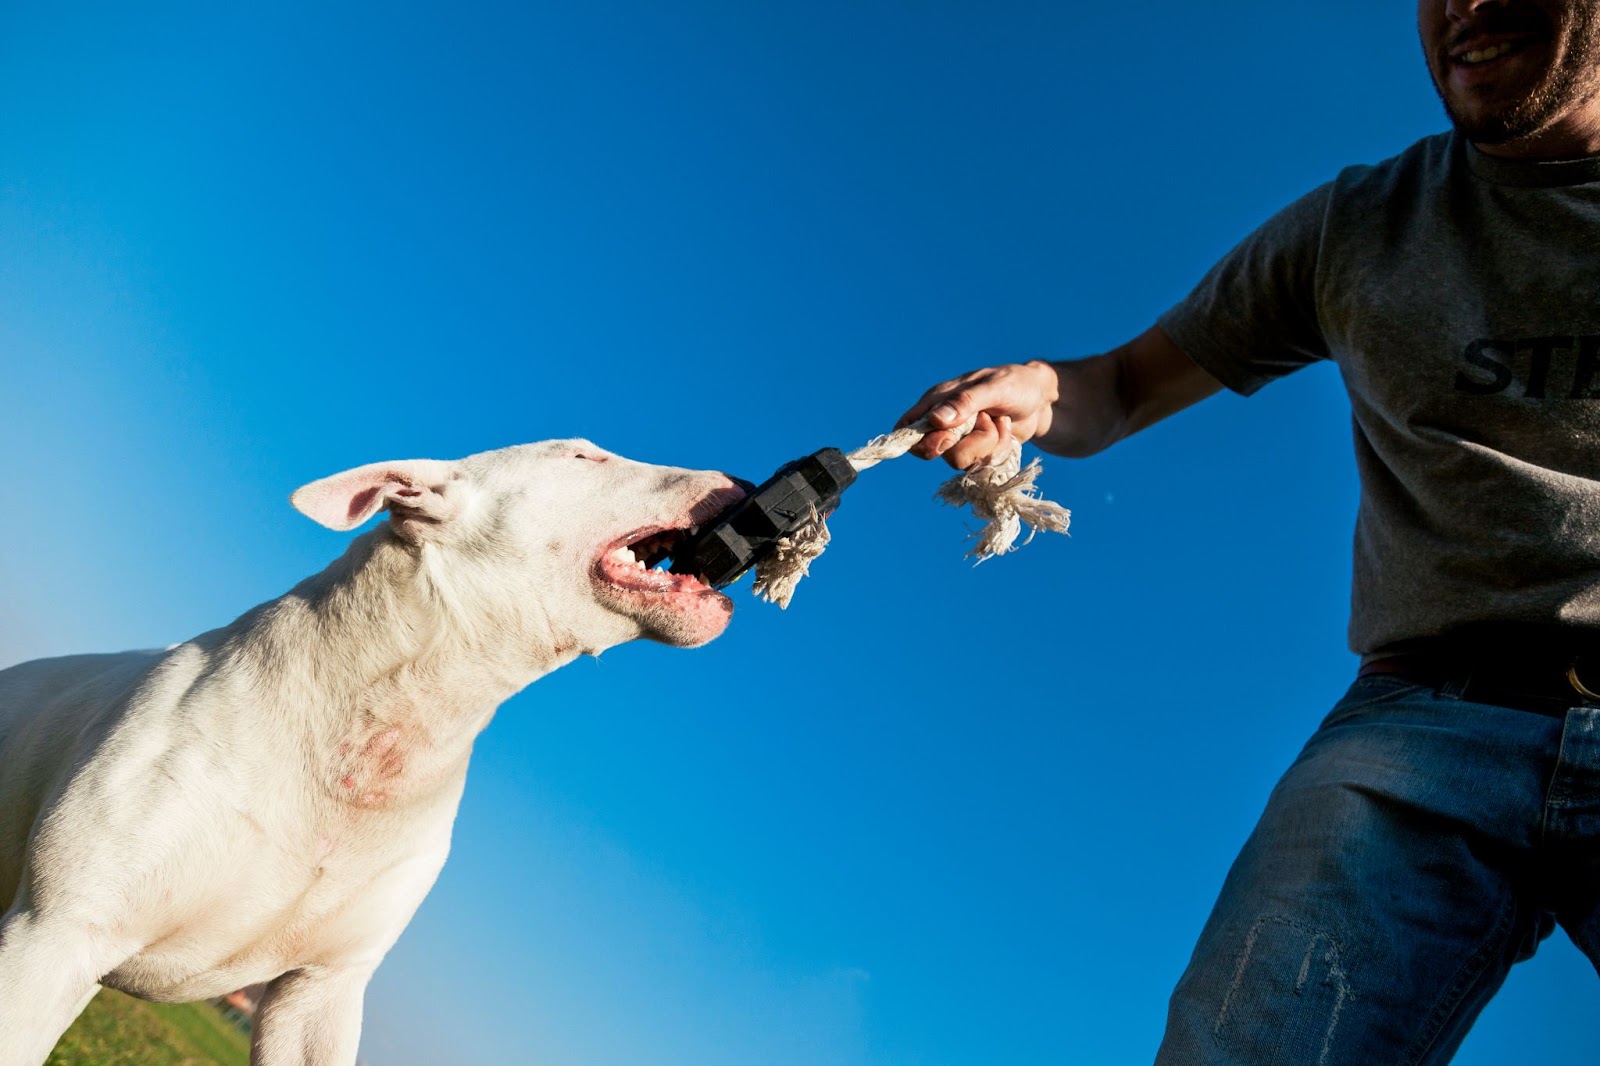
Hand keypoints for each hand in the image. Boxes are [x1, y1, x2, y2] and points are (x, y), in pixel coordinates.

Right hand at [895, 361, 1060, 468]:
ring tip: (999, 421)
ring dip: (988, 443)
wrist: (1042, 400)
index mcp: (938, 401)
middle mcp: (944, 423)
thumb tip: (935, 419)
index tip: (945, 439)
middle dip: (965, 441)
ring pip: (960, 461)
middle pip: (934, 451)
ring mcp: (961, 441)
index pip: (909, 427)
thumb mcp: (994, 387)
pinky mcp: (977, 454)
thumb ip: (964, 402)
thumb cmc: (1016, 384)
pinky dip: (998, 450)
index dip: (919, 440)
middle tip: (985, 422)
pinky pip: (980, 465)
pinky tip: (1004, 430)